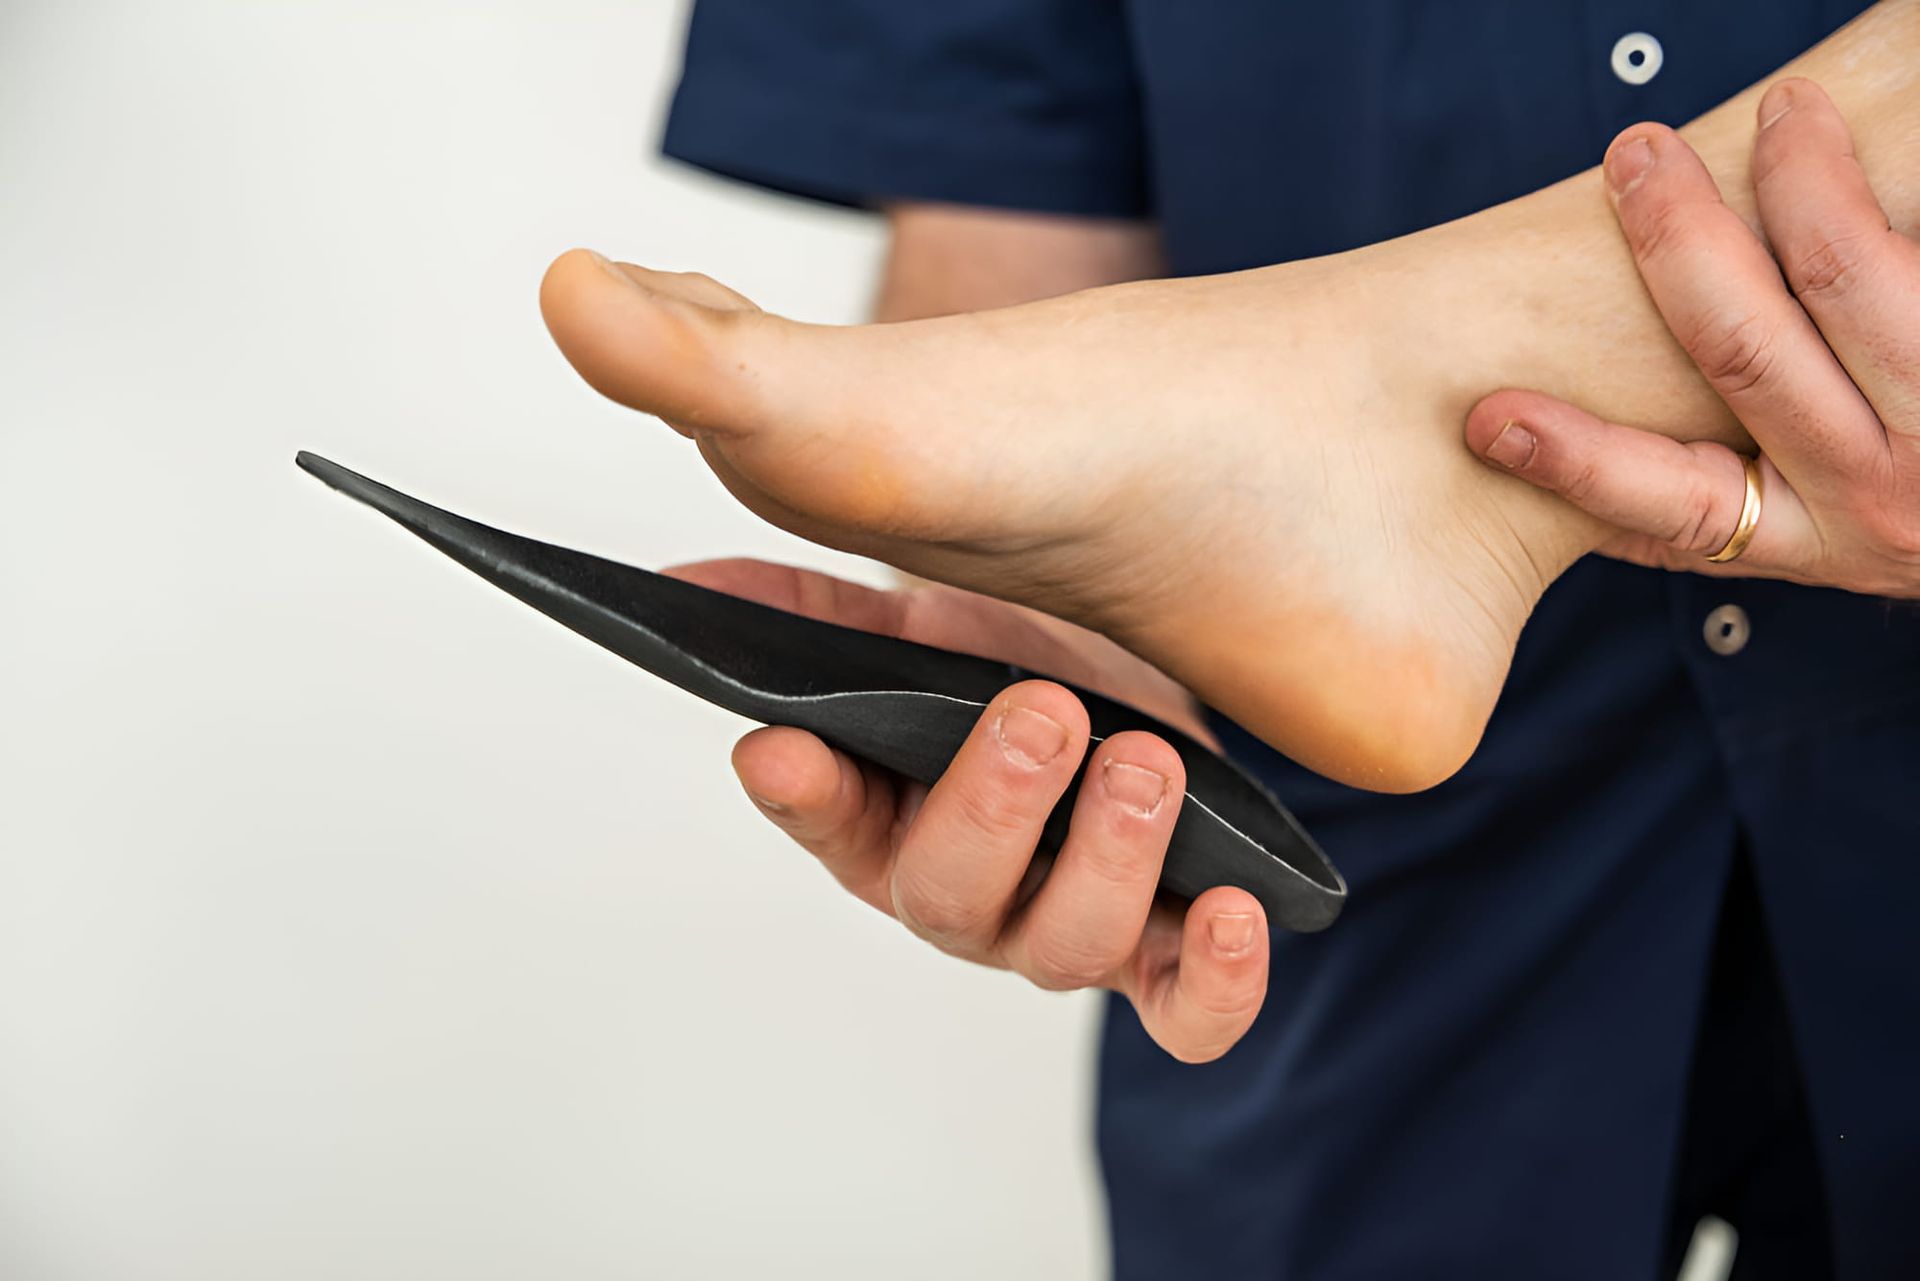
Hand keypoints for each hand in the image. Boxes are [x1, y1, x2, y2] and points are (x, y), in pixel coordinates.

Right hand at [669, 558, 1269, 1062]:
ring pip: (1067, 945)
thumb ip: (812, 612)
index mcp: (884, 816)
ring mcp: (1062, 930)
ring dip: (1108, 857)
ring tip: (1142, 764)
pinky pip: (1187, 1014)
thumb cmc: (1010, 669)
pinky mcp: (1166, 952)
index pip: (823, 816)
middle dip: (994, 807)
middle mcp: (966, 893)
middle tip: (1039, 712)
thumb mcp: (917, 626)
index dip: (803, 794)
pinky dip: (1218, 983)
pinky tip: (1234, 907)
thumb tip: (684, 588)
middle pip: (949, 895)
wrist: (1135, 689)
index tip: (783, 746)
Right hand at [1468, 78, 1919, 595]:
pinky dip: (1897, 195)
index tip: (1491, 419)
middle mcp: (1880, 497)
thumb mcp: (1829, 539)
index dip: (1574, 461)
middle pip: (1744, 351)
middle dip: (1674, 236)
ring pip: (1851, 280)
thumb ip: (1723, 504)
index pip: (1667, 503)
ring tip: (1787, 116)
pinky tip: (1872, 151)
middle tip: (1636, 157)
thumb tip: (1562, 467)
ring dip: (1802, 180)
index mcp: (1808, 539)